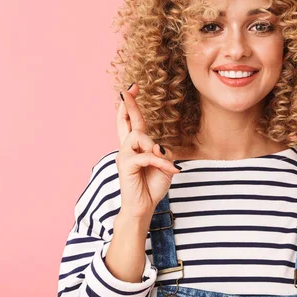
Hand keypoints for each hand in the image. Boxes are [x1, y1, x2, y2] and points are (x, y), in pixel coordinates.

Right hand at [115, 83, 179, 220]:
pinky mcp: (126, 166)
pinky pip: (146, 156)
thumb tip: (157, 146)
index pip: (133, 122)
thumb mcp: (163, 164)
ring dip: (154, 147)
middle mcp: (127, 149)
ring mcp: (125, 156)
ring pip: (139, 137)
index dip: (131, 106)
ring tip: (164, 162)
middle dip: (127, 105)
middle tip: (128, 90)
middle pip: (126, 122)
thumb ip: (161, 151)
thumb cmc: (152, 186)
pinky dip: (161, 162)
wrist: (144, 207)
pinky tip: (171, 169)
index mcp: (136, 147)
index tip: (132, 89)